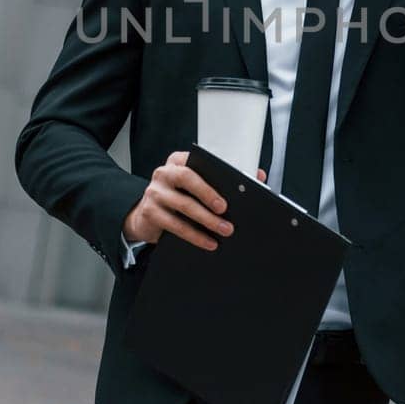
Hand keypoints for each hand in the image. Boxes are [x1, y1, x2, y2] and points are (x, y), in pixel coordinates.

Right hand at [123, 152, 264, 250]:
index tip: (232, 184)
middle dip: (208, 194)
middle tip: (225, 210)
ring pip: (183, 205)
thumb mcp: (197, 186)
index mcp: (178, 161)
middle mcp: (164, 173)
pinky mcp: (150, 212)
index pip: (197, 161)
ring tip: (225, 230)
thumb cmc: (179, 197)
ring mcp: (155, 192)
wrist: (146, 216)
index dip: (215, 171)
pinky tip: (208, 242)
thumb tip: (258, 175)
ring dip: (206, 220)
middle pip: (187, 179)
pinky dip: (194, 235)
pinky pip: (175, 225)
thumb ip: (222, 179)